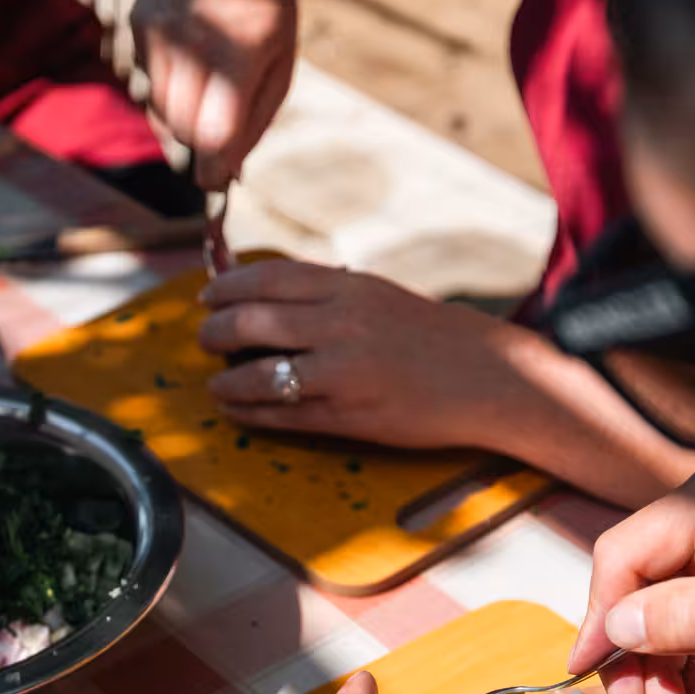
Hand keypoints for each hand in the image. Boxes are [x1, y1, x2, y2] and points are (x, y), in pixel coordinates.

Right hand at [131, 0, 295, 189]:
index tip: (215, 182)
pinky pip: (147, 78)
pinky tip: (189, 51)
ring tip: (206, 81)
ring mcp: (159, 28)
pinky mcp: (138, 22)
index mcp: (238, 54)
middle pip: (182, 128)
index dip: (213, 169)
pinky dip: (167, 81)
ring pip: (158, 108)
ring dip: (181, 112)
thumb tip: (223, 176)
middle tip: (218, 130)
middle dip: (199, 141)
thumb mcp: (279, 71)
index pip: (214, 135)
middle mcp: (193, 40)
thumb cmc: (265, 17)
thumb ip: (252, 125)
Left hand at [199, 261, 517, 448]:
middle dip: (216, 332)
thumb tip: (279, 297)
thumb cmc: (439, 341)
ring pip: (260, 373)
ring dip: (226, 380)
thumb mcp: (384, 299)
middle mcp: (341, 324)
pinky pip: (284, 414)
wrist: (491, 379)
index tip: (208, 296)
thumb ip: (335, 296)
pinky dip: (251, 413)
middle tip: (203, 339)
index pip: (270, 278)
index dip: (229, 287)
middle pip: (253, 322)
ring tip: (214, 384)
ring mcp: (343, 372)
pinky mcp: (349, 415)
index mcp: (350, 289)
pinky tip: (237, 411)